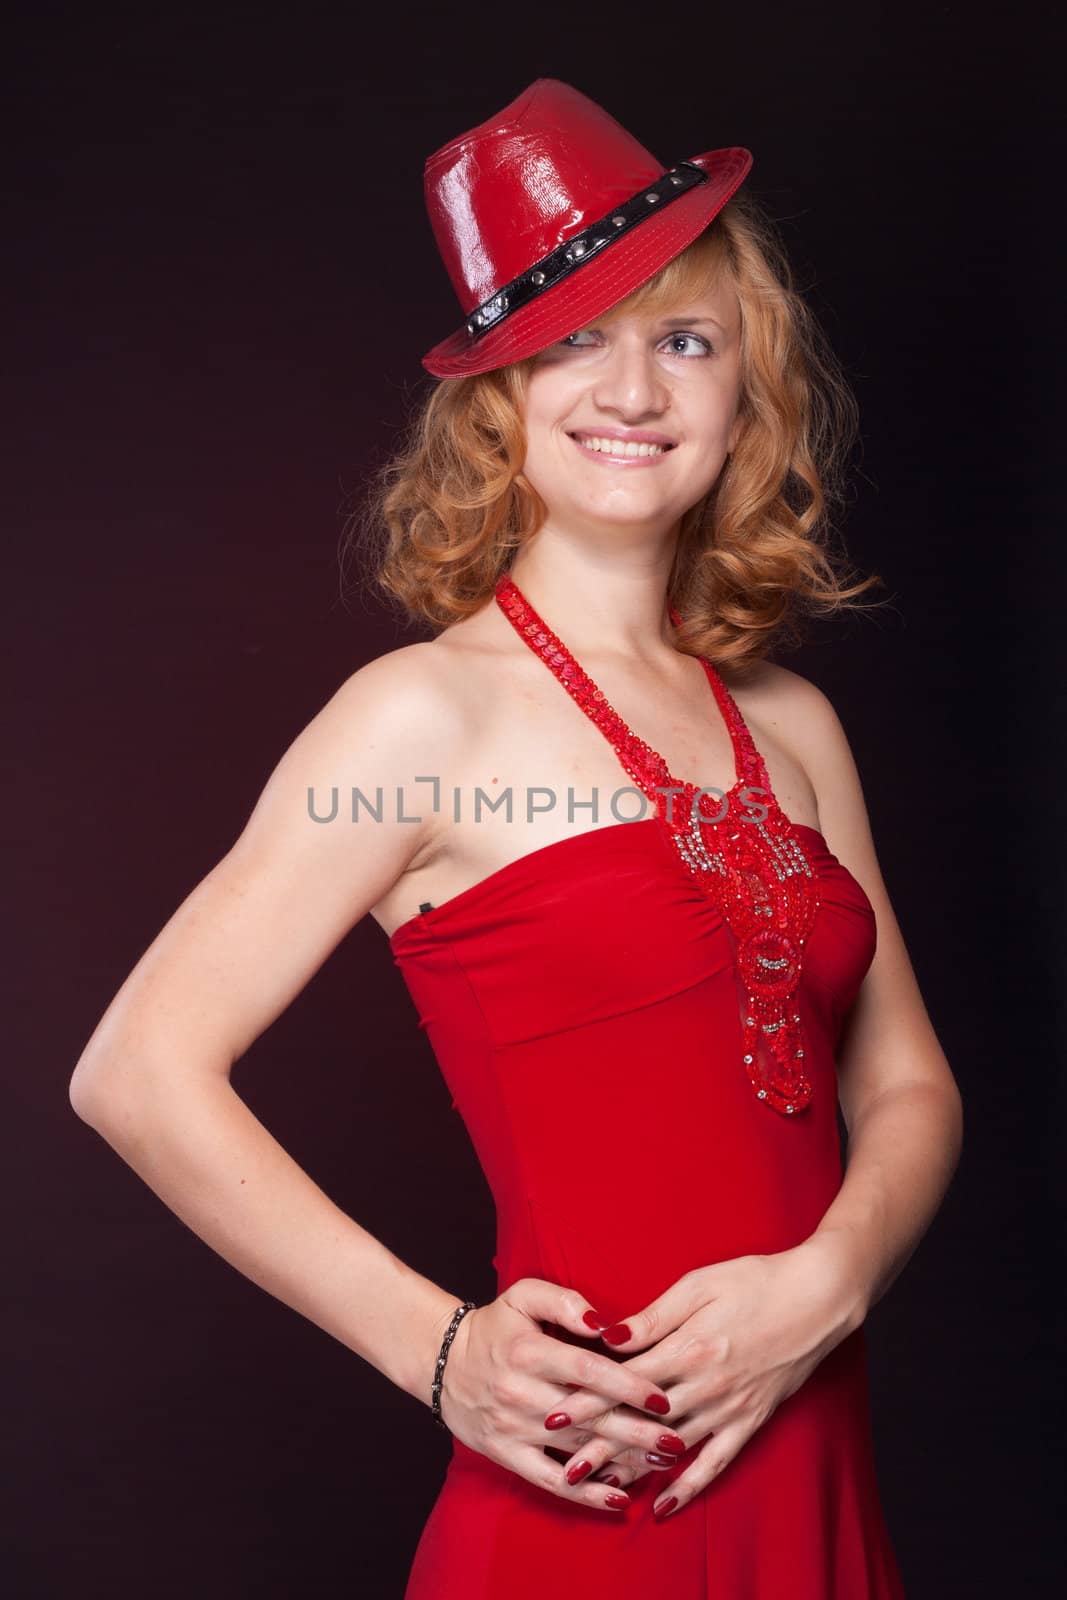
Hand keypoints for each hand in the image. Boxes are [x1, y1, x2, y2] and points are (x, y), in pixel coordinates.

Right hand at [437, 1277, 675, 1513]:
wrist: (441, 1361)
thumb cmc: (495, 1326)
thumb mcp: (523, 1296)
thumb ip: (564, 1301)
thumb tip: (604, 1324)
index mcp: (530, 1351)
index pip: (588, 1371)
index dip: (629, 1386)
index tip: (664, 1398)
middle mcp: (522, 1392)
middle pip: (590, 1416)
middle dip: (638, 1431)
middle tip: (678, 1440)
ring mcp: (514, 1427)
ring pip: (577, 1449)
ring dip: (623, 1461)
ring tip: (664, 1465)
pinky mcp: (506, 1454)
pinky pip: (550, 1480)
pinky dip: (585, 1493)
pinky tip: (619, 1499)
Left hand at [554, 1243, 863, 1516]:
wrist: (818, 1298)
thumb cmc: (755, 1280)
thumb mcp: (698, 1285)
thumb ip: (653, 1317)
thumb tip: (609, 1336)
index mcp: (689, 1347)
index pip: (625, 1380)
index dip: (589, 1399)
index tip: (555, 1415)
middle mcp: (706, 1385)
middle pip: (642, 1421)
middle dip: (601, 1444)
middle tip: (565, 1466)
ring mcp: (730, 1407)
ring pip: (672, 1447)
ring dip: (634, 1468)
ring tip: (598, 1487)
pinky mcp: (751, 1420)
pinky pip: (716, 1461)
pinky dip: (690, 1486)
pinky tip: (664, 1505)